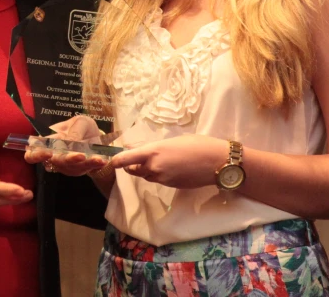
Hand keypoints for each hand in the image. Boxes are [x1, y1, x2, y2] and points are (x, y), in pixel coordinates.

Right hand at [24, 115, 107, 175]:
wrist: (97, 136)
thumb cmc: (82, 127)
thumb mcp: (80, 122)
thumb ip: (74, 132)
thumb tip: (70, 143)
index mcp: (49, 142)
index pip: (32, 154)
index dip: (36, 156)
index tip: (48, 153)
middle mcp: (55, 156)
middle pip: (55, 162)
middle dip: (68, 159)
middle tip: (81, 155)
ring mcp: (67, 165)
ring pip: (72, 168)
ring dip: (85, 163)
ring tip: (98, 158)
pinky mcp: (79, 170)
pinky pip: (84, 170)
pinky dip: (94, 165)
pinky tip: (101, 160)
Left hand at [110, 135, 226, 188]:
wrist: (216, 162)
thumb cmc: (197, 144)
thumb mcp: (172, 141)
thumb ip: (152, 146)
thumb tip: (135, 148)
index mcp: (154, 152)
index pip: (127, 159)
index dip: (117, 161)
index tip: (111, 161)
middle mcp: (155, 167)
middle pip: (135, 170)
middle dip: (133, 165)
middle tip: (135, 158)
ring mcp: (163, 179)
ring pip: (147, 176)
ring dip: (146, 170)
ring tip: (159, 160)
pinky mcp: (171, 186)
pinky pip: (159, 180)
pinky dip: (159, 174)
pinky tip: (171, 167)